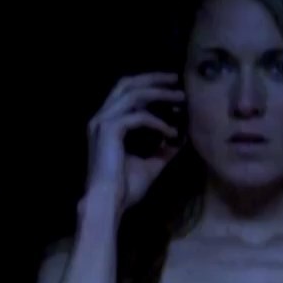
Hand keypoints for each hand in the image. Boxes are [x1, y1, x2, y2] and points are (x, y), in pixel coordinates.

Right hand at [85, 72, 184, 213]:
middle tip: (176, 79)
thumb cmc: (124, 188)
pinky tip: (171, 131)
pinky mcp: (110, 130)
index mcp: (106, 124)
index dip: (149, 87)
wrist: (108, 203)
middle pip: (127, 84)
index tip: (172, 88)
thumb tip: (181, 139)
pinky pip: (139, 117)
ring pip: (134, 94)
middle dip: (153, 79)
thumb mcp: (150, 164)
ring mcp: (103, 122)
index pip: (126, 93)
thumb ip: (162, 150)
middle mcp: (101, 118)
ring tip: (181, 98)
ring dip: (160, 94)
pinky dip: (158, 122)